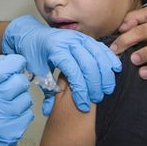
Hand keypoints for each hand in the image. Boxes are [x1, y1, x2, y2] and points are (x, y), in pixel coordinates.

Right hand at [0, 54, 33, 145]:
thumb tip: (9, 65)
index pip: (3, 69)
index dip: (15, 62)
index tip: (18, 62)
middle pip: (19, 82)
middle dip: (19, 80)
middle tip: (15, 84)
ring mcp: (3, 120)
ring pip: (26, 98)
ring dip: (21, 98)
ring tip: (10, 103)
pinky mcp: (13, 133)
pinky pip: (28, 114)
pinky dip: (23, 112)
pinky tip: (12, 115)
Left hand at [2, 15, 120, 113]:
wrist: (32, 35)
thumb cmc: (34, 54)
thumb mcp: (36, 71)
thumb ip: (46, 89)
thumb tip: (50, 109)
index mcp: (55, 49)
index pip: (73, 71)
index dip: (80, 90)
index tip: (83, 104)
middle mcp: (69, 41)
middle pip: (88, 64)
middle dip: (95, 84)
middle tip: (96, 99)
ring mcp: (79, 37)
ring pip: (98, 55)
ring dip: (105, 74)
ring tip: (106, 89)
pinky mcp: (86, 37)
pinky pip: (101, 47)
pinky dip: (110, 58)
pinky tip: (114, 70)